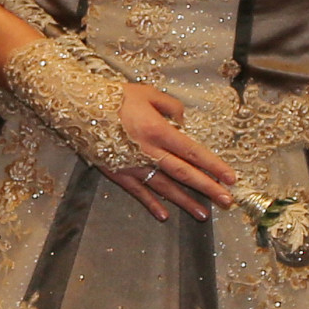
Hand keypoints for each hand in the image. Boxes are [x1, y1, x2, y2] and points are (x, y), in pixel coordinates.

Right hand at [107, 82, 236, 220]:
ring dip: (185, 201)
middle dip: (207, 188)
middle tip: (226, 201)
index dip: (213, 165)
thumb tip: (183, 122)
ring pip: (164, 187)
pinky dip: (152, 204)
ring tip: (203, 214)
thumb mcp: (147, 93)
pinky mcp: (118, 172)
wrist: (78, 106)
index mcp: (158, 131)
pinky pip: (138, 191)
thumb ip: (170, 106)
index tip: (230, 177)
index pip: (193, 151)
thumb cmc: (114, 97)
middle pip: (184, 173)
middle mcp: (149, 151)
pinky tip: (164, 215)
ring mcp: (133, 165)